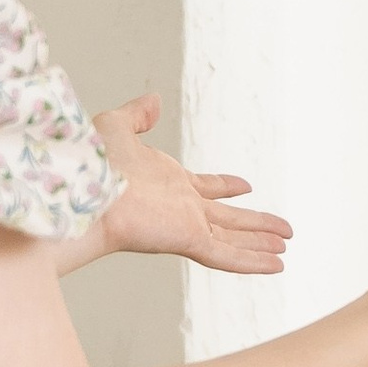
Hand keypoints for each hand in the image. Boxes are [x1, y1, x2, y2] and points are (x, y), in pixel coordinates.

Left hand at [89, 95, 293, 275]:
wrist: (80, 189)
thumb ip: (138, 116)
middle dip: (256, 223)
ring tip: (287, 248)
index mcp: (168, 183)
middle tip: (283, 230)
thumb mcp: (117, 127)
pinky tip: (277, 265)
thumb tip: (153, 101)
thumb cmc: (90, 161)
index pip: (205, 188)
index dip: (226, 186)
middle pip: (228, 219)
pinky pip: (226, 255)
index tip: (246, 186)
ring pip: (233, 239)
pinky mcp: (187, 239)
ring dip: (261, 243)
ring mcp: (186, 225)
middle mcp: (181, 207)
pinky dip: (253, 261)